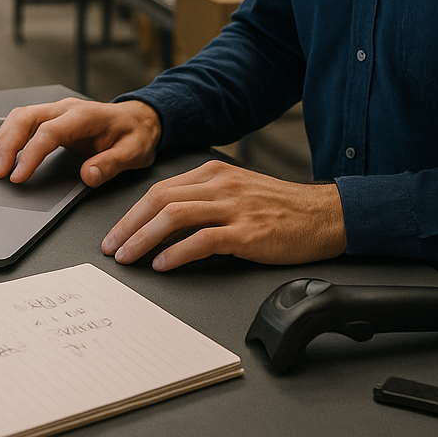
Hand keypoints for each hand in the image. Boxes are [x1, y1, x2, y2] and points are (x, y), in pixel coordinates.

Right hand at [0, 97, 161, 187]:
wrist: (140, 119)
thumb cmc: (135, 134)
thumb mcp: (134, 153)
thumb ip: (111, 164)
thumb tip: (88, 175)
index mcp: (84, 116)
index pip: (49, 132)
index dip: (30, 154)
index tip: (18, 176)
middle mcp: (66, 108)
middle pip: (25, 118)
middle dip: (6, 144)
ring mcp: (56, 111)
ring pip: (19, 118)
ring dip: (2, 140)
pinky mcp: (51, 119)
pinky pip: (22, 123)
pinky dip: (6, 138)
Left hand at [101, 160, 346, 270]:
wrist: (324, 215)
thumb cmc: (282, 209)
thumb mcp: (238, 191)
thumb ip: (205, 200)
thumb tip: (165, 224)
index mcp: (214, 173)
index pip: (160, 189)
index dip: (132, 212)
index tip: (116, 232)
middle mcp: (220, 184)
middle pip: (159, 199)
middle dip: (129, 225)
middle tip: (112, 247)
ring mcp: (234, 206)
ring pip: (174, 216)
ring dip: (144, 238)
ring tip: (129, 258)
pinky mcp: (248, 231)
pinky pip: (203, 239)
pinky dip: (177, 252)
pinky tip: (164, 264)